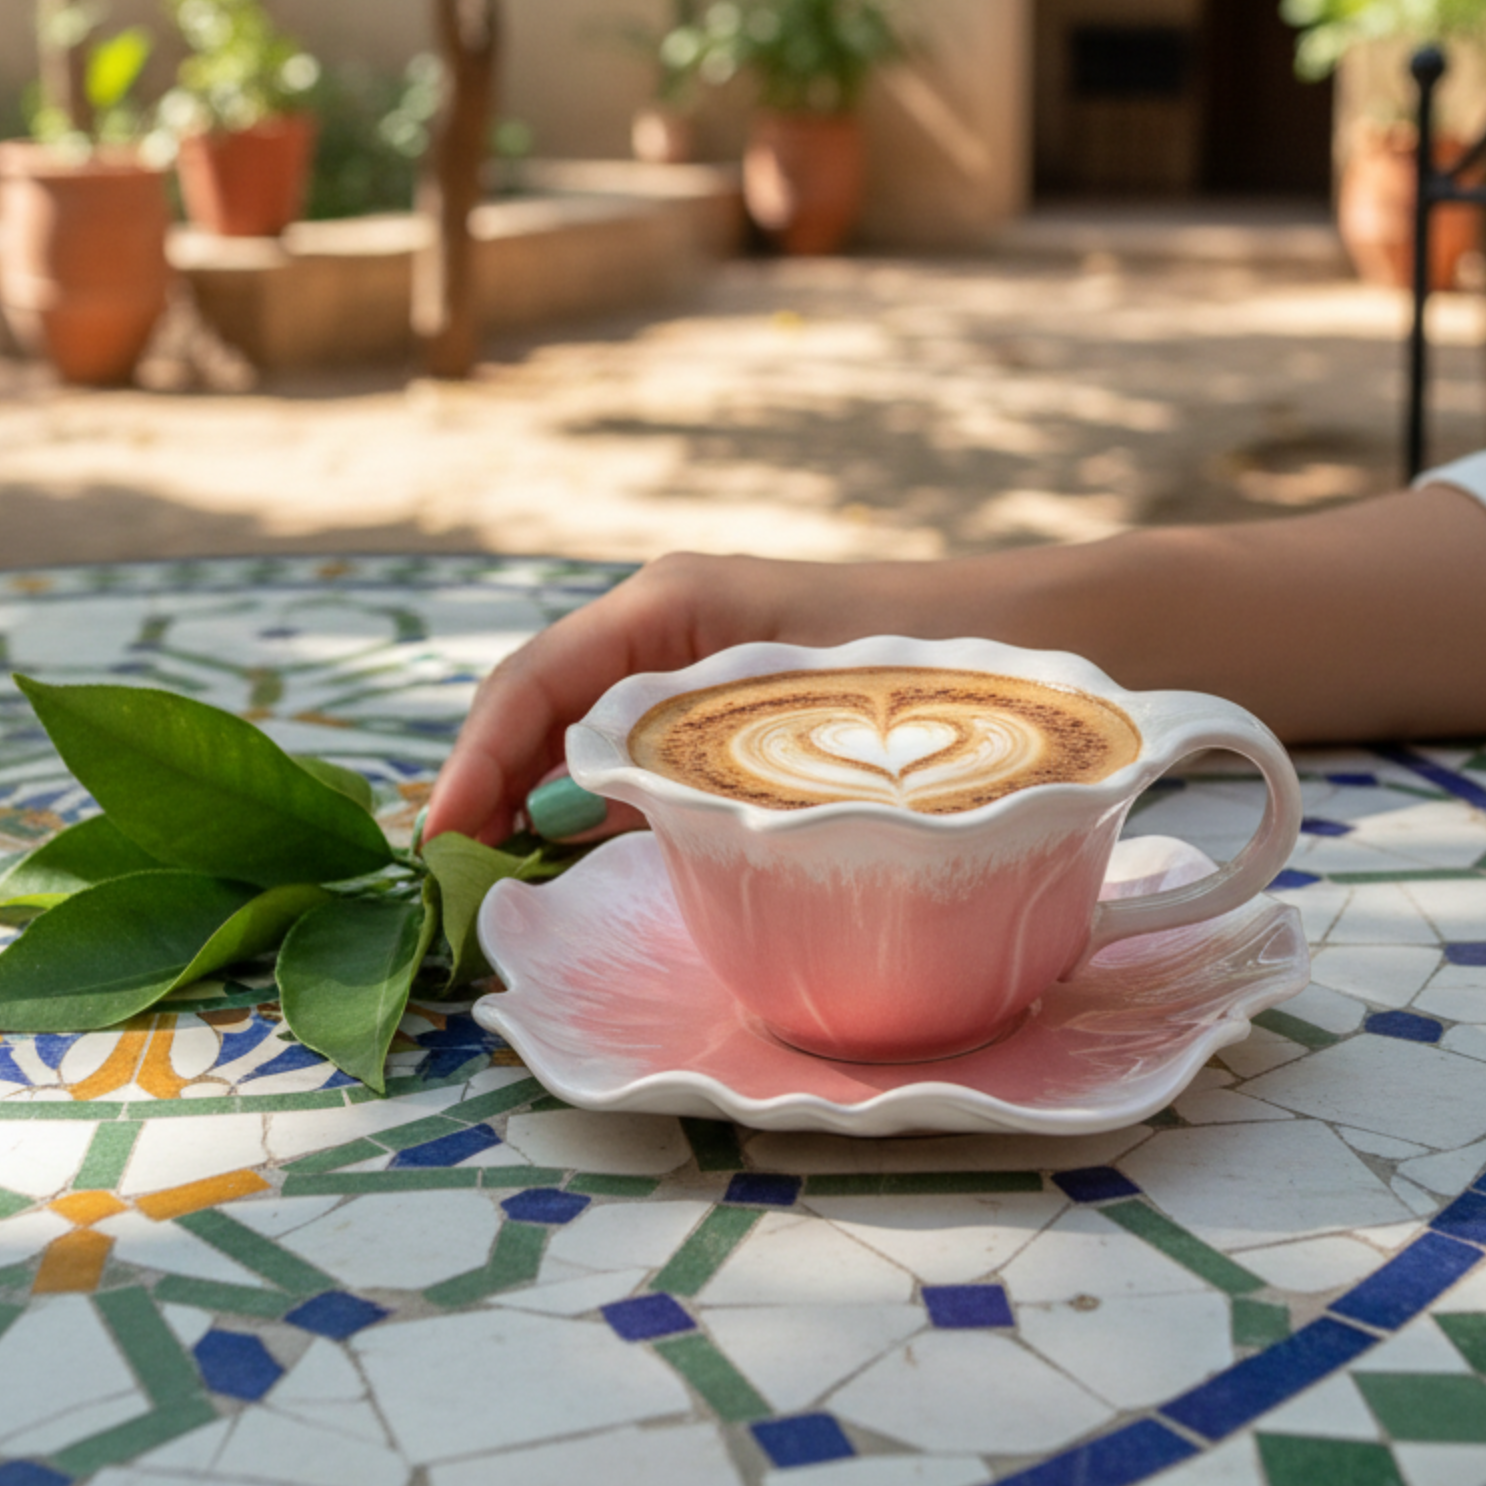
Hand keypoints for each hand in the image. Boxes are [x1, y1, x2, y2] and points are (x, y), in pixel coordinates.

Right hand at [424, 552, 935, 843]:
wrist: (1046, 642)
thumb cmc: (934, 664)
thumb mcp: (794, 721)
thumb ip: (679, 770)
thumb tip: (565, 825)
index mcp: (671, 603)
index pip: (536, 681)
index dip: (477, 761)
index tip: (440, 840)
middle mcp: (670, 625)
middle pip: (540, 703)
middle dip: (484, 784)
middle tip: (441, 881)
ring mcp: (696, 666)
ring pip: (578, 730)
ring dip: (524, 798)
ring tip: (480, 882)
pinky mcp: (724, 710)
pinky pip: (630, 752)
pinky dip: (585, 801)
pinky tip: (566, 857)